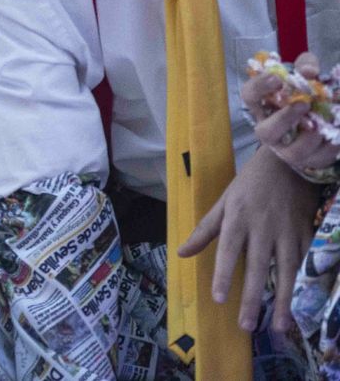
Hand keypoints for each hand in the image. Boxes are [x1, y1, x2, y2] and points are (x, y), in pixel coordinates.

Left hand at [177, 144, 319, 332]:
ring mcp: (288, 232)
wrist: (288, 163)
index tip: (218, 298)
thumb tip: (181, 253)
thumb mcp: (223, 202)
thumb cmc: (250, 184)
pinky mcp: (307, 234)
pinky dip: (303, 286)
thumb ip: (204, 230)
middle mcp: (263, 228)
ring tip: (279, 327)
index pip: (228, 250)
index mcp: (238, 218)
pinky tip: (301, 306)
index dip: (223, 274)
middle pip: (257, 268)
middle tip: (246, 325)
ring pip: (286, 272)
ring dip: (284, 301)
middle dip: (252, 298)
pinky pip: (306, 264)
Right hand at [243, 52, 339, 174]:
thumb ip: (306, 66)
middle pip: (266, 131)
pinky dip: (332, 145)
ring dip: (312, 135)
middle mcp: (269, 130)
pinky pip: (320, 158)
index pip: (250, 95)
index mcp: (262, 106)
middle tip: (304, 103)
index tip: (277, 78)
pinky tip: (337, 131)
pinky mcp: (308, 162)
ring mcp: (287, 150)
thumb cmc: (303, 95)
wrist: (310, 127)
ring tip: (326, 121)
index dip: (260, 87)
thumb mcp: (304, 75)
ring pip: (295, 151)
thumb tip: (309, 71)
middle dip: (285, 118)